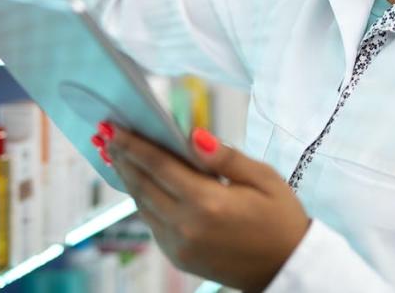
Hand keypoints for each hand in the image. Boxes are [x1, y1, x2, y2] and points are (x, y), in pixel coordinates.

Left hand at [95, 122, 310, 292]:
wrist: (286, 267)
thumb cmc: (281, 218)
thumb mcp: (263, 178)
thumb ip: (225, 157)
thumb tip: (193, 134)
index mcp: (208, 203)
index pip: (159, 166)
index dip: (134, 145)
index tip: (114, 127)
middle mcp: (187, 226)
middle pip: (143, 185)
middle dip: (123, 158)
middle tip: (108, 135)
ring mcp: (180, 246)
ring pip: (143, 205)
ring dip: (129, 179)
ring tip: (120, 155)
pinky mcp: (179, 258)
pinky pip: (153, 223)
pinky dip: (144, 200)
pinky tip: (143, 183)